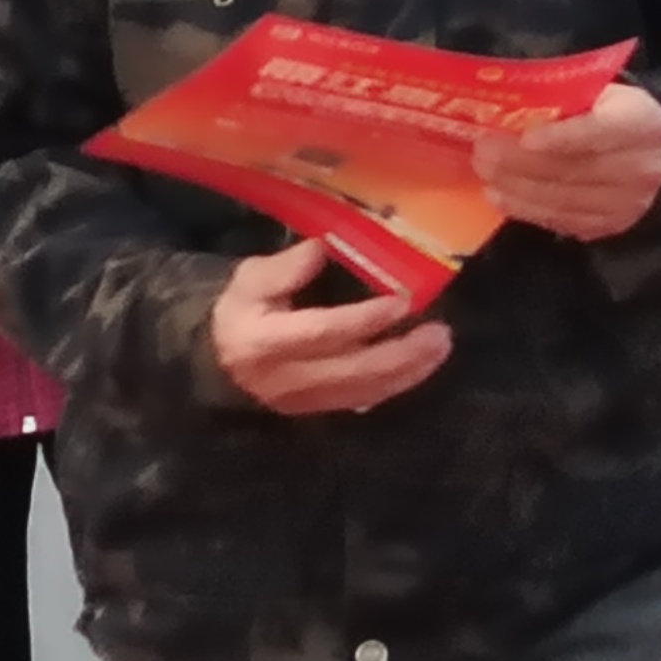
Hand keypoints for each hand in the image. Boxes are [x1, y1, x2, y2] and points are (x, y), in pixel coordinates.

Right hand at [204, 238, 452, 414]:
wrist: (220, 362)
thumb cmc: (241, 312)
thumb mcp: (250, 279)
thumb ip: (285, 267)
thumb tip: (323, 249)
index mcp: (265, 342)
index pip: (321, 333)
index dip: (363, 320)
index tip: (401, 303)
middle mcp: (286, 379)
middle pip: (352, 372)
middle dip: (401, 354)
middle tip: (439, 334)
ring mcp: (304, 402)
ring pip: (363, 392)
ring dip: (408, 372)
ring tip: (439, 346)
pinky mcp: (318, 411)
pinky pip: (363, 401)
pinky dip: (396, 384)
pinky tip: (421, 365)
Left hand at [476, 77, 660, 241]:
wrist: (652, 154)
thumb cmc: (614, 113)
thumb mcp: (602, 93)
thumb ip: (567, 98)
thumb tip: (508, 105)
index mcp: (642, 124)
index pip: (601, 132)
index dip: (561, 137)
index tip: (525, 138)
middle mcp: (641, 168)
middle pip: (574, 170)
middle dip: (521, 163)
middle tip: (483, 151)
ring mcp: (627, 204)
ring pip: (563, 200)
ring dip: (516, 189)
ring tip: (485, 174)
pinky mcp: (610, 227)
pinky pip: (562, 221)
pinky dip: (527, 210)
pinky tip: (501, 196)